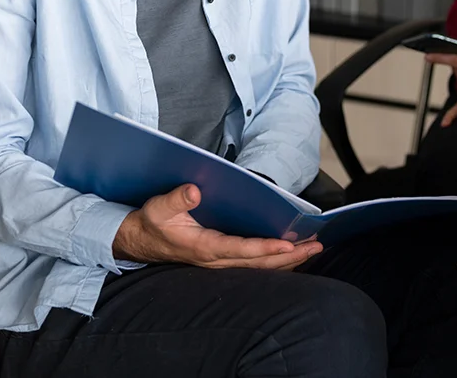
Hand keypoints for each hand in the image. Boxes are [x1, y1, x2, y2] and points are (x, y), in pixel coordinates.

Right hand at [113, 183, 322, 270]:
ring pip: (260, 267)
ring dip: (288, 260)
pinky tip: (292, 253)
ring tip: (313, 249)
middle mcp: (216, 259)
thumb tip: (194, 189)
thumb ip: (176, 199)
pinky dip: (276, 260)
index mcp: (204, 247)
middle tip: (317, 246)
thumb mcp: (158, 207)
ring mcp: (220, 262)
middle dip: (289, 256)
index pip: (241, 251)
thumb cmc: (152, 222)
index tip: (288, 244)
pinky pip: (254, 264)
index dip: (265, 249)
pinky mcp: (222, 259)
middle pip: (259, 264)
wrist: (139, 240)